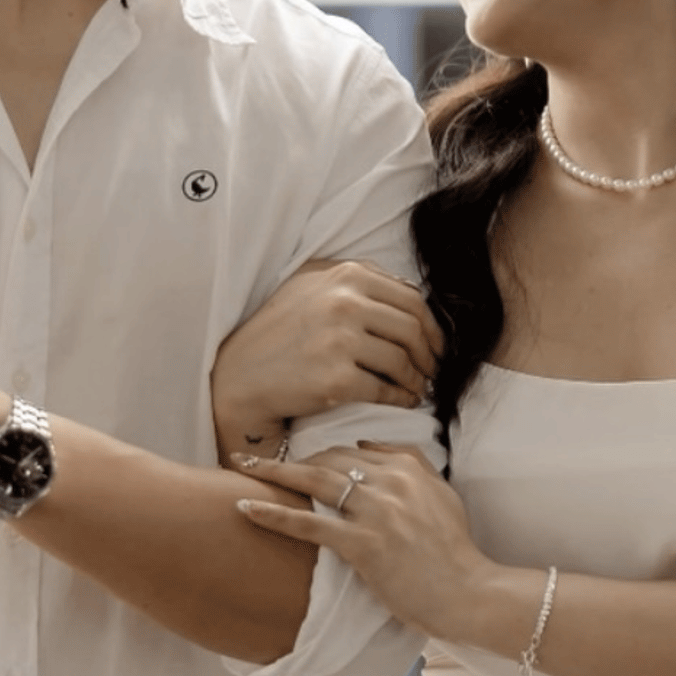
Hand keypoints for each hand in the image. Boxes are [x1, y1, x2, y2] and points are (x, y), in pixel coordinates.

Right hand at [210, 260, 442, 465]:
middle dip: (431, 353)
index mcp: (345, 275)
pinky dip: (402, 397)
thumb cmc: (278, 330)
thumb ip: (357, 280)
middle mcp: (345, 302)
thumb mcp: (312, 285)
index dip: (432, 325)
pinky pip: (387, 389)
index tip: (435, 343)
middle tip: (434, 369)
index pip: (411, 298)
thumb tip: (411, 294)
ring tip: (419, 387)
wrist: (240, 375)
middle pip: (413, 328)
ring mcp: (340, 341)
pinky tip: (403, 400)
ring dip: (419, 378)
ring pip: (403, 360)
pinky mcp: (336, 380)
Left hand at [232, 443, 489, 639]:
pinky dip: (273, 514)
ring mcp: (376, 511)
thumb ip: (412, 463)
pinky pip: (308, 524)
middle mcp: (390, 481)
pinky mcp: (363, 544)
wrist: (467, 592)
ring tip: (241, 469)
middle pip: (327, 460)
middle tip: (253, 461)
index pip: (351, 451)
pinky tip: (245, 507)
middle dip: (288, 459)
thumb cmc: (454, 551)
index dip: (318, 456)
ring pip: (313, 482)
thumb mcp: (441, 494)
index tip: (295, 462)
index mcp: (408, 467)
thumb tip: (368, 445)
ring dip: (272, 473)